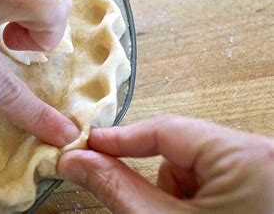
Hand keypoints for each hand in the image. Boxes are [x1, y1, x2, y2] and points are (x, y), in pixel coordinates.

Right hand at [58, 115, 273, 213]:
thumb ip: (117, 187)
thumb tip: (77, 160)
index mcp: (245, 156)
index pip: (165, 129)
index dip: (119, 138)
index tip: (87, 145)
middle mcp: (260, 156)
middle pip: (180, 150)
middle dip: (156, 181)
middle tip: (143, 204)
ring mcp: (261, 173)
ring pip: (193, 168)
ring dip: (176, 195)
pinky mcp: (258, 187)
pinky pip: (210, 181)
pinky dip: (194, 201)